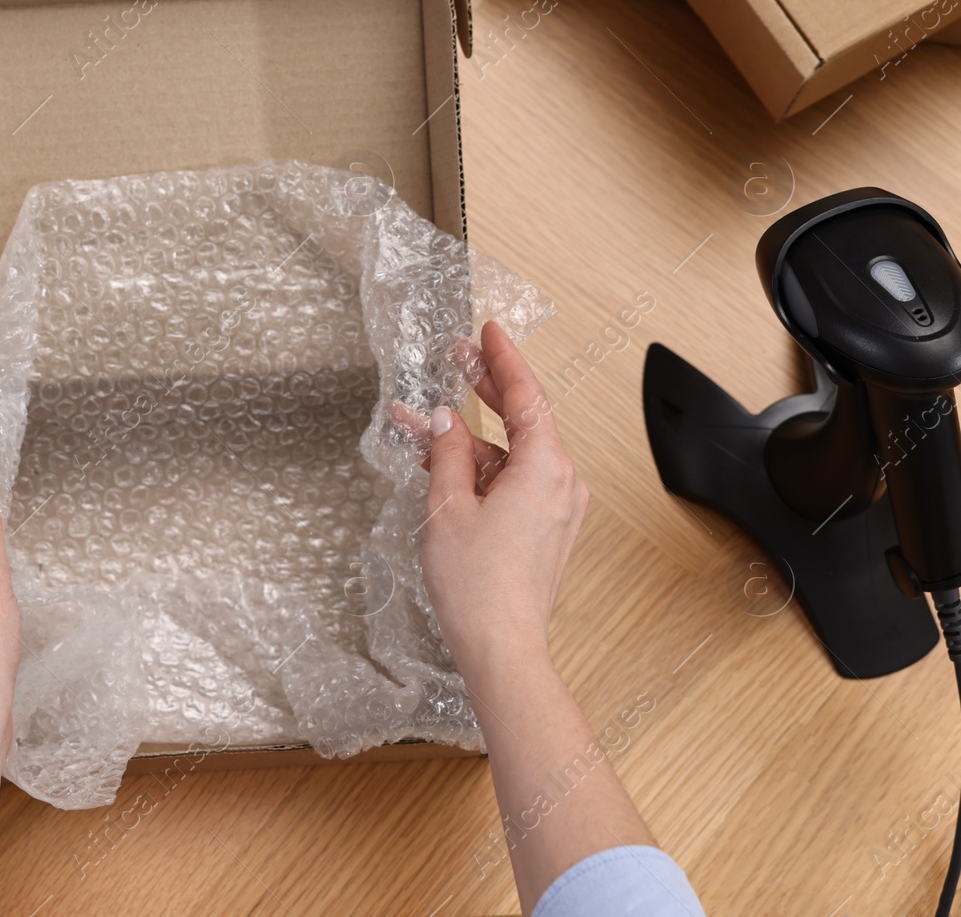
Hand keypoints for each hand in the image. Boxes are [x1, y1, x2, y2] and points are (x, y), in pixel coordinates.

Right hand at [394, 321, 588, 681]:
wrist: (501, 646)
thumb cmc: (479, 585)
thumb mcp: (449, 506)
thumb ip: (447, 453)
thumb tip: (445, 420)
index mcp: (546, 468)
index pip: (526, 395)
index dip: (503, 358)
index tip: (488, 331)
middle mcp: (560, 482)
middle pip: (521, 418)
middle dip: (483, 388)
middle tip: (454, 357)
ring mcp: (554, 506)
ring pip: (507, 453)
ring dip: (465, 437)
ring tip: (416, 422)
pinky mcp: (542, 526)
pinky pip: (510, 480)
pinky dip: (476, 468)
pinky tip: (438, 460)